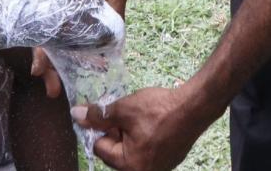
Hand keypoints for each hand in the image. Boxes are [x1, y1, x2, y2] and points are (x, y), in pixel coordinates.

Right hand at [29, 0, 137, 97]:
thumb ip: (114, 13)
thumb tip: (113, 46)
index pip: (46, 28)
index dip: (42, 53)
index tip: (39, 73)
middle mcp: (60, 2)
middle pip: (49, 38)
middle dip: (49, 65)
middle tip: (52, 90)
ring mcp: (69, 6)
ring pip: (59, 38)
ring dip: (60, 60)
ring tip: (59, 83)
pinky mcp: (80, 9)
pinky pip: (73, 32)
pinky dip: (73, 48)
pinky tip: (79, 64)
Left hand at [75, 86, 212, 170]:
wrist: (195, 106)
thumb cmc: (158, 110)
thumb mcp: (124, 109)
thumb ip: (98, 115)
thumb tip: (76, 115)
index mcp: (130, 166)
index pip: (100, 147)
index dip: (101, 127)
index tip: (110, 113)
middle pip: (115, 152)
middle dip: (116, 132)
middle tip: (127, 115)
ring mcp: (159, 168)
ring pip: (131, 150)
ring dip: (130, 134)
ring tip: (141, 118)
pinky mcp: (169, 160)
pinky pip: (147, 151)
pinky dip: (145, 138)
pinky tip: (153, 123)